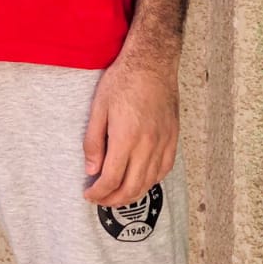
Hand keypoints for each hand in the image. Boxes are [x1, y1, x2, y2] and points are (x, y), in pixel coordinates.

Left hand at [82, 49, 178, 205]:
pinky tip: (140, 181)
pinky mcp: (173, 139)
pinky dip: (150, 182)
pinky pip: (163, 170)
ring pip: (149, 182)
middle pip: (132, 187)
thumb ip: (94, 141)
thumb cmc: (123, 81)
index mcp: (127, 138)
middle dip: (114, 200)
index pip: (112, 178)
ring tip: (117, 195)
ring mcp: (164, 143)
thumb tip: (91, 169)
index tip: (89, 195)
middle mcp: (148, 145)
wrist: (152, 63)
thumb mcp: (99, 107)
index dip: (99, 192)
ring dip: (132, 194)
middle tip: (100, 200)